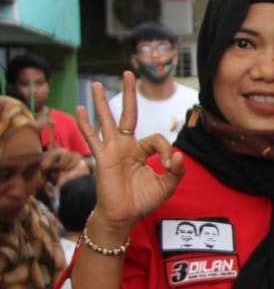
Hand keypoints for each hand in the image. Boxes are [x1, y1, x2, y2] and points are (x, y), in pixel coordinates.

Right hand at [76, 73, 183, 236]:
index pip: (156, 139)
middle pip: (128, 114)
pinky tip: (80, 109)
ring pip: (107, 121)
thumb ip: (176, 170)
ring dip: (101, 102)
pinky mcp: (103, 157)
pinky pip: (93, 138)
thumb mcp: (167, 185)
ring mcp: (113, 150)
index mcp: (142, 151)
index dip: (166, 150)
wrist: (124, 215)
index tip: (168, 165)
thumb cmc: (143, 200)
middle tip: (128, 72)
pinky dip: (86, 124)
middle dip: (129, 94)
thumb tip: (178, 154)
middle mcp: (126, 146)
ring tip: (94, 84)